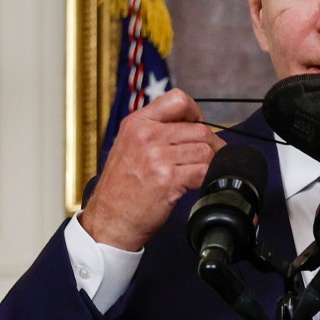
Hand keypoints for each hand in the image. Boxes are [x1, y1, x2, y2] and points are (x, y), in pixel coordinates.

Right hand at [81, 89, 225, 250]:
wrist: (110, 220)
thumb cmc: (121, 187)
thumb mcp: (128, 145)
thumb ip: (155, 129)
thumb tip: (190, 123)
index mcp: (137, 123)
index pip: (177, 99)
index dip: (194, 112)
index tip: (196, 125)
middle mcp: (146, 136)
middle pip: (199, 129)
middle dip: (210, 144)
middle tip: (209, 156)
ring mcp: (157, 157)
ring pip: (205, 150)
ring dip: (209, 163)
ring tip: (199, 172)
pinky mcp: (168, 179)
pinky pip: (203, 171)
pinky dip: (206, 178)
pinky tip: (196, 184)